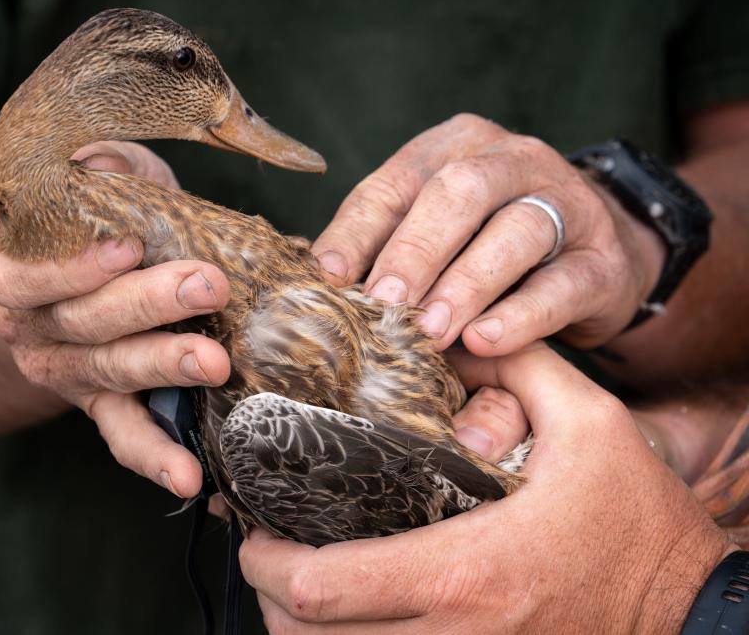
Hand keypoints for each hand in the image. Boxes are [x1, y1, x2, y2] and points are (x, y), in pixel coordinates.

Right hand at [0, 142, 228, 497]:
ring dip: (166, 366)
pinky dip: (157, 458)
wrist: (62, 277)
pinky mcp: (104, 405)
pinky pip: (125, 437)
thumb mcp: (88, 180)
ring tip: (214, 362)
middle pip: (88, 323)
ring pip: (113, 374)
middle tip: (208, 285)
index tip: (128, 246)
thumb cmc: (85, 219)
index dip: (76, 266)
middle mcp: (34, 332)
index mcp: (14, 272)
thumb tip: (110, 164)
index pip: (32, 275)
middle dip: (151, 304)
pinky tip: (190, 475)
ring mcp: (69, 375)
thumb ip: (99, 168)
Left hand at [241, 344, 733, 633]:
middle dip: (270, 597)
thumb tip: (460, 339)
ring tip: (294, 582)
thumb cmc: (639, 523)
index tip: (253, 530)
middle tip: (265, 551)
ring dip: (300, 630)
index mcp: (465, 571)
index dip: (267, 562)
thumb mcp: (591, 425)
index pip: (325, 587)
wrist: (691, 610)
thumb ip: (519, 369)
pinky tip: (348, 618)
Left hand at [311, 114, 664, 354]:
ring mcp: (567, 204)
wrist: (598, 258)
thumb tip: (323, 285)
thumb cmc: (491, 247)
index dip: (359, 229)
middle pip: (458, 193)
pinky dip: (521, 315)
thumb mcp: (438, 234)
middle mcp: (514, 160)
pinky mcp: (602, 260)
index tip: (329, 275)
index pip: (398, 181)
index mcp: (456, 146)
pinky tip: (484, 340)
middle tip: (382, 305)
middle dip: (413, 252)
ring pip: (515, 232)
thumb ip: (389, 248)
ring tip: (429, 331)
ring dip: (465, 284)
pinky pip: (562, 284)